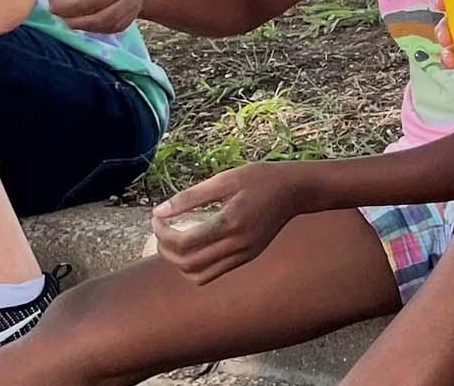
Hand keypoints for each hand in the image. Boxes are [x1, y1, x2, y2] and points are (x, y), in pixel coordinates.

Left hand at [150, 162, 312, 285]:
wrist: (296, 191)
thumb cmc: (261, 179)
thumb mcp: (225, 179)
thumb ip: (190, 197)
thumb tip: (158, 211)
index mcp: (230, 222)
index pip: (184, 242)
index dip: (162, 233)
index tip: (158, 218)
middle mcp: (237, 244)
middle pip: (187, 263)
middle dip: (165, 249)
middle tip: (161, 230)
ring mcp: (243, 254)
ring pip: (198, 276)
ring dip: (178, 263)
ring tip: (174, 242)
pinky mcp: (247, 257)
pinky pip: (213, 273)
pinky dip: (195, 266)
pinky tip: (194, 246)